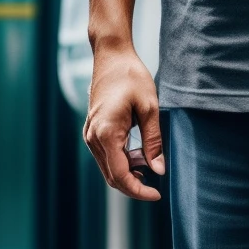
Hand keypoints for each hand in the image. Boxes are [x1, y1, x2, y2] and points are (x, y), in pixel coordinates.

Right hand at [84, 46, 164, 201]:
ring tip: (148, 162)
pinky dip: (120, 161)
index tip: (157, 194)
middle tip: (156, 183)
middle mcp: (93, 136)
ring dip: (127, 172)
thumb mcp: (149, 107)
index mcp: (106, 133)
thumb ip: (153, 141)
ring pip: (107, 167)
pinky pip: (104, 155)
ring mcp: (89, 133)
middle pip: (112, 176)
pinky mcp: (91, 128)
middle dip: (134, 184)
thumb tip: (158, 170)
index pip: (120, 176)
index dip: (139, 190)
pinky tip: (137, 154)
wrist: (111, 53)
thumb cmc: (131, 75)